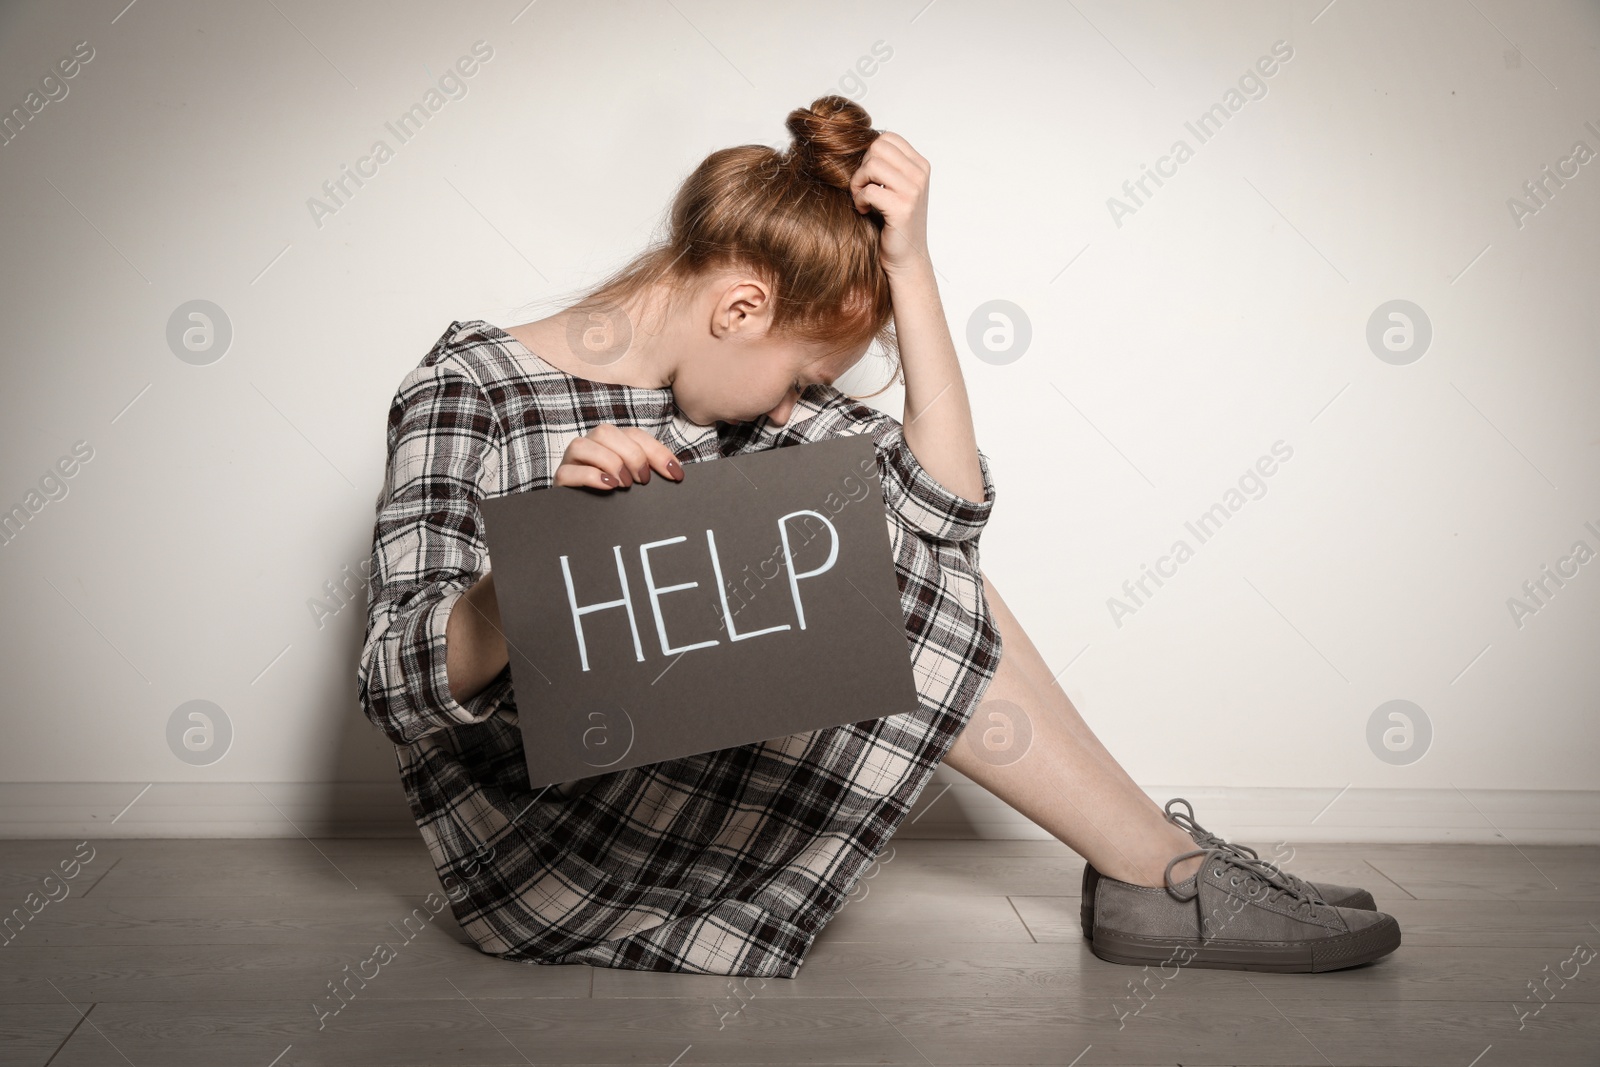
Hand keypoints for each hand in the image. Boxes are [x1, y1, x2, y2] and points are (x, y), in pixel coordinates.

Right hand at [553, 423, 683, 490]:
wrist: (583, 526)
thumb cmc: (614, 500)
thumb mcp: (635, 484)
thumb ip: (648, 473)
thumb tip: (676, 474)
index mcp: (610, 443)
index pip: (634, 435)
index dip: (657, 452)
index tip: (676, 474)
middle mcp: (589, 447)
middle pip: (606, 432)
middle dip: (631, 455)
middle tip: (643, 480)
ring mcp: (571, 462)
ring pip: (583, 445)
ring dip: (610, 462)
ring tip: (624, 484)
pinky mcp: (560, 480)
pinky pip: (570, 471)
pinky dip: (592, 476)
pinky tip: (609, 486)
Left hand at [848, 130, 930, 277]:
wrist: (906, 257)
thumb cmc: (894, 222)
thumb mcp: (896, 187)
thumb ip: (887, 165)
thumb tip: (861, 143)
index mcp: (920, 165)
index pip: (887, 138)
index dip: (870, 155)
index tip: (869, 177)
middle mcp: (920, 174)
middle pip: (877, 147)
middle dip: (862, 167)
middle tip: (862, 188)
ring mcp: (913, 191)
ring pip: (872, 165)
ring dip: (858, 182)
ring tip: (861, 198)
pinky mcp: (902, 208)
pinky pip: (869, 190)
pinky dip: (859, 200)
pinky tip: (863, 210)